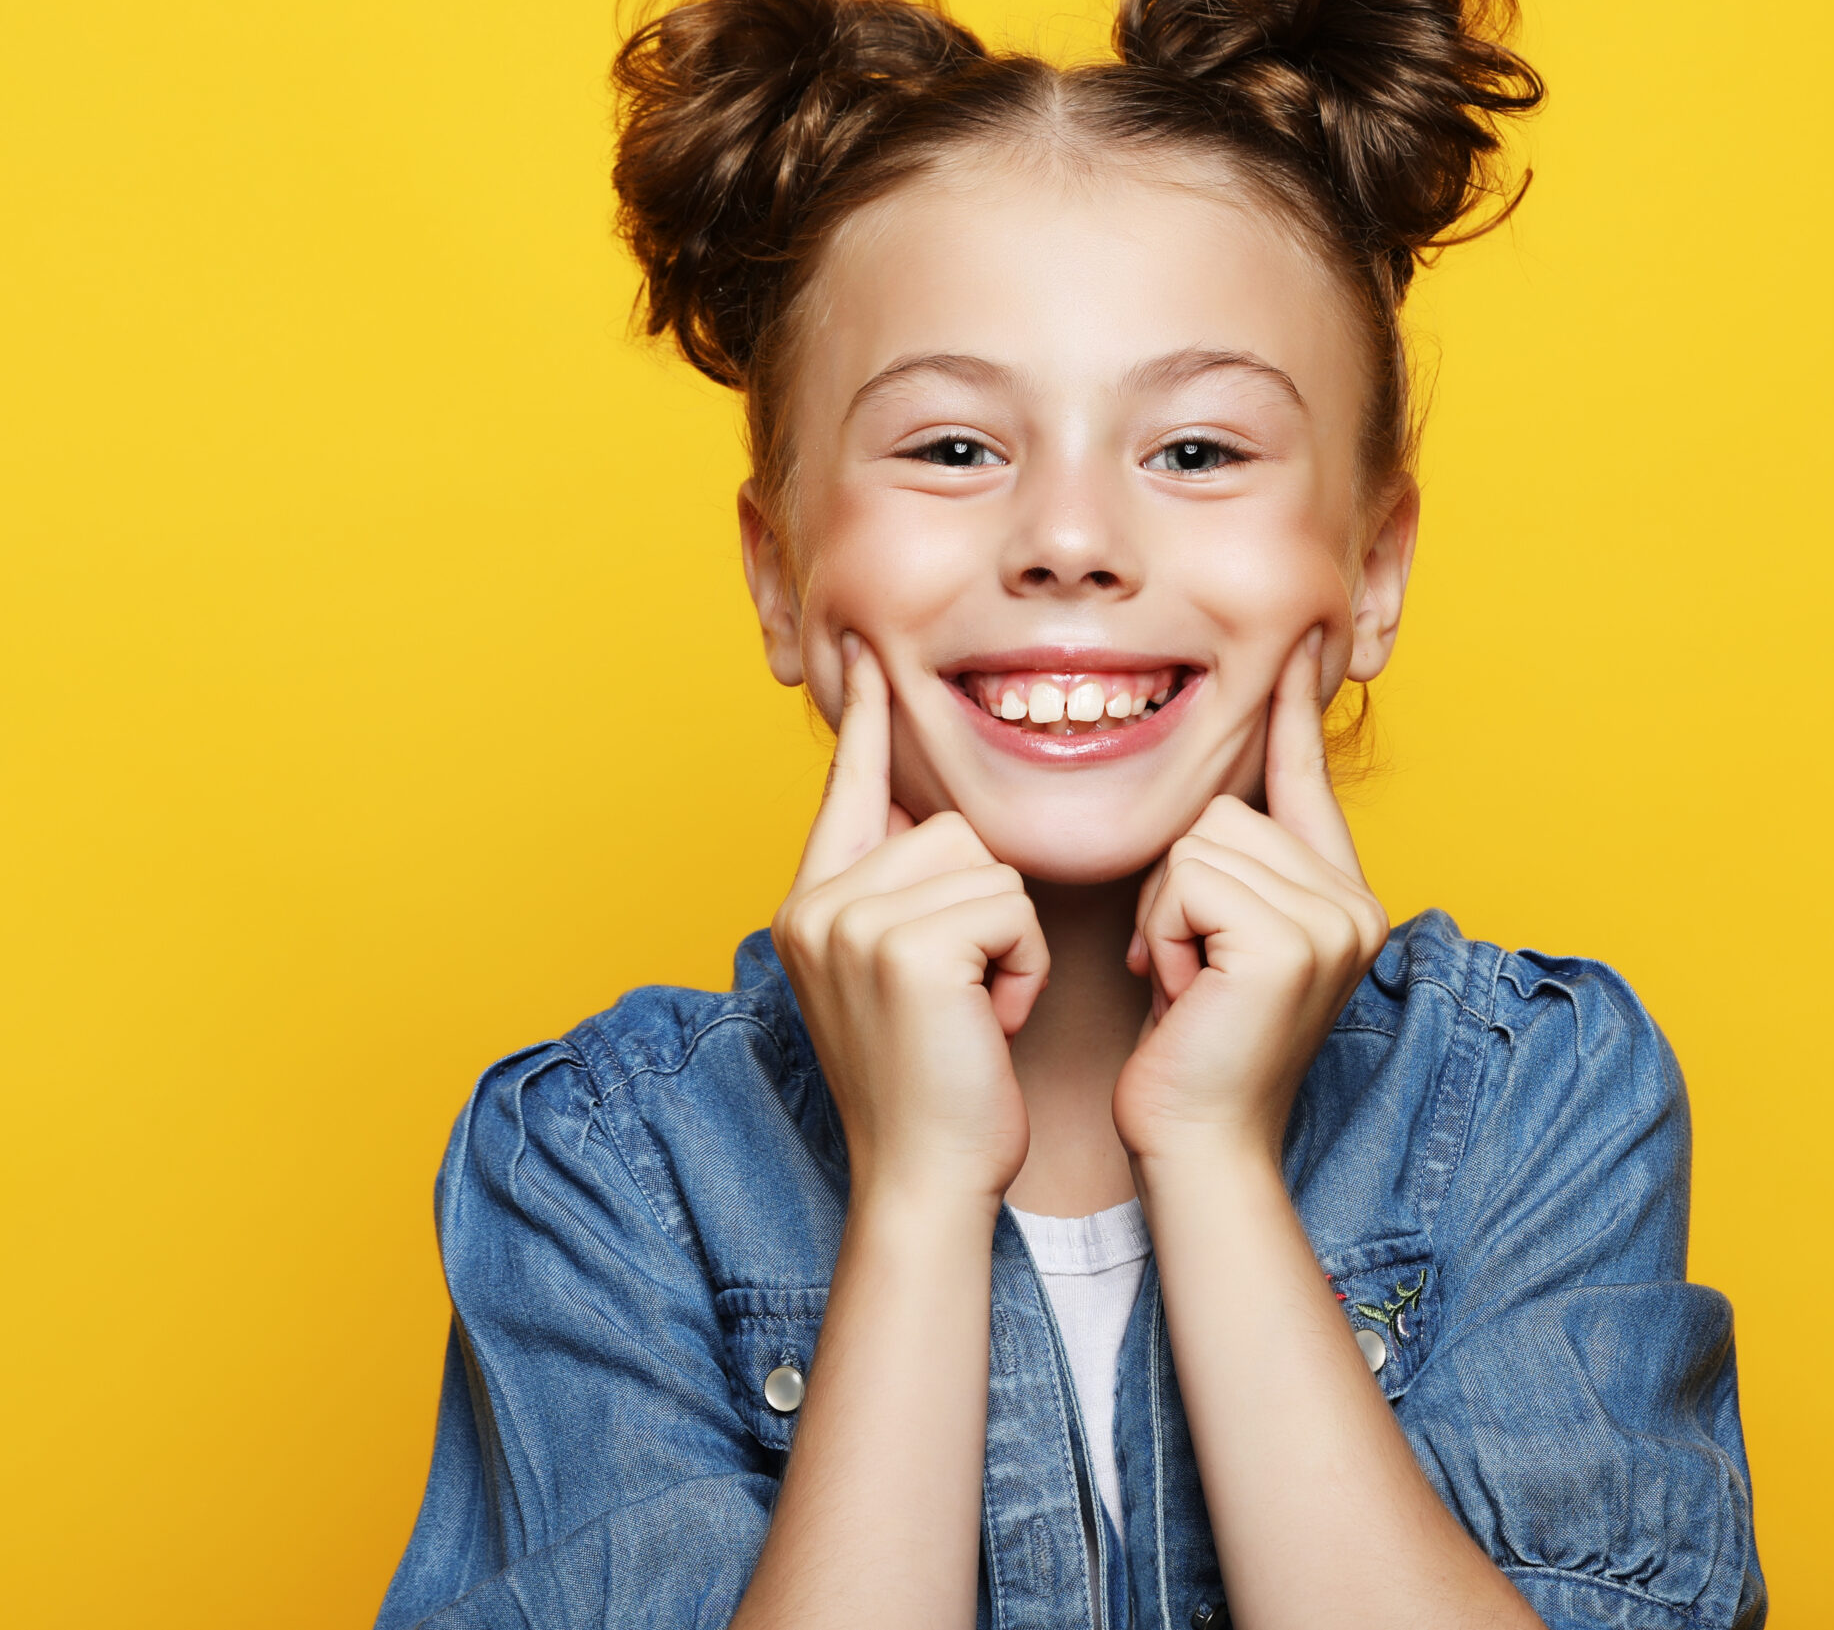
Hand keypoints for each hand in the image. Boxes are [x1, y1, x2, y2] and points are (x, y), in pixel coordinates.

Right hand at [771, 635, 1047, 1203]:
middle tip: (965, 997)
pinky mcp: (907, 947)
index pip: (845, 789)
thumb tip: (924, 813)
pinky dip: (1023, 965)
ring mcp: (853, 922)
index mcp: (810, 905)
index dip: (865, 724)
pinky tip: (990, 1021)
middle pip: (945, 825)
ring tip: (975, 1011)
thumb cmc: (937, 1089)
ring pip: (985, 863)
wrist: (928, 1181)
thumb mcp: (902, 979)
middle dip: (985, 908)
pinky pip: (1010, 905)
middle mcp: (816, 904)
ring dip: (1009, 940)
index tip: (868, 653)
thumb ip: (899, 897)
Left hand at [1113, 629, 1390, 1167]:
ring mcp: (1331, 920)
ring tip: (1187, 982)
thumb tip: (1207, 800)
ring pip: (1201, 841)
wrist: (1198, 1145)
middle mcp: (1355, 902)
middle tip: (1186, 969)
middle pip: (1227, 810)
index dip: (1295, 716)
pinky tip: (1183, 990)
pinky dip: (1166, 931)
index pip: (1308, 782)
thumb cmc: (1191, 1053)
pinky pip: (1188, 877)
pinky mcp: (1289, 940)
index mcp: (1344, 897)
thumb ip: (1232, 874)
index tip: (1297, 645)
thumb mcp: (1216, 944)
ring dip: (1168, 912)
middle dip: (1179, 886)